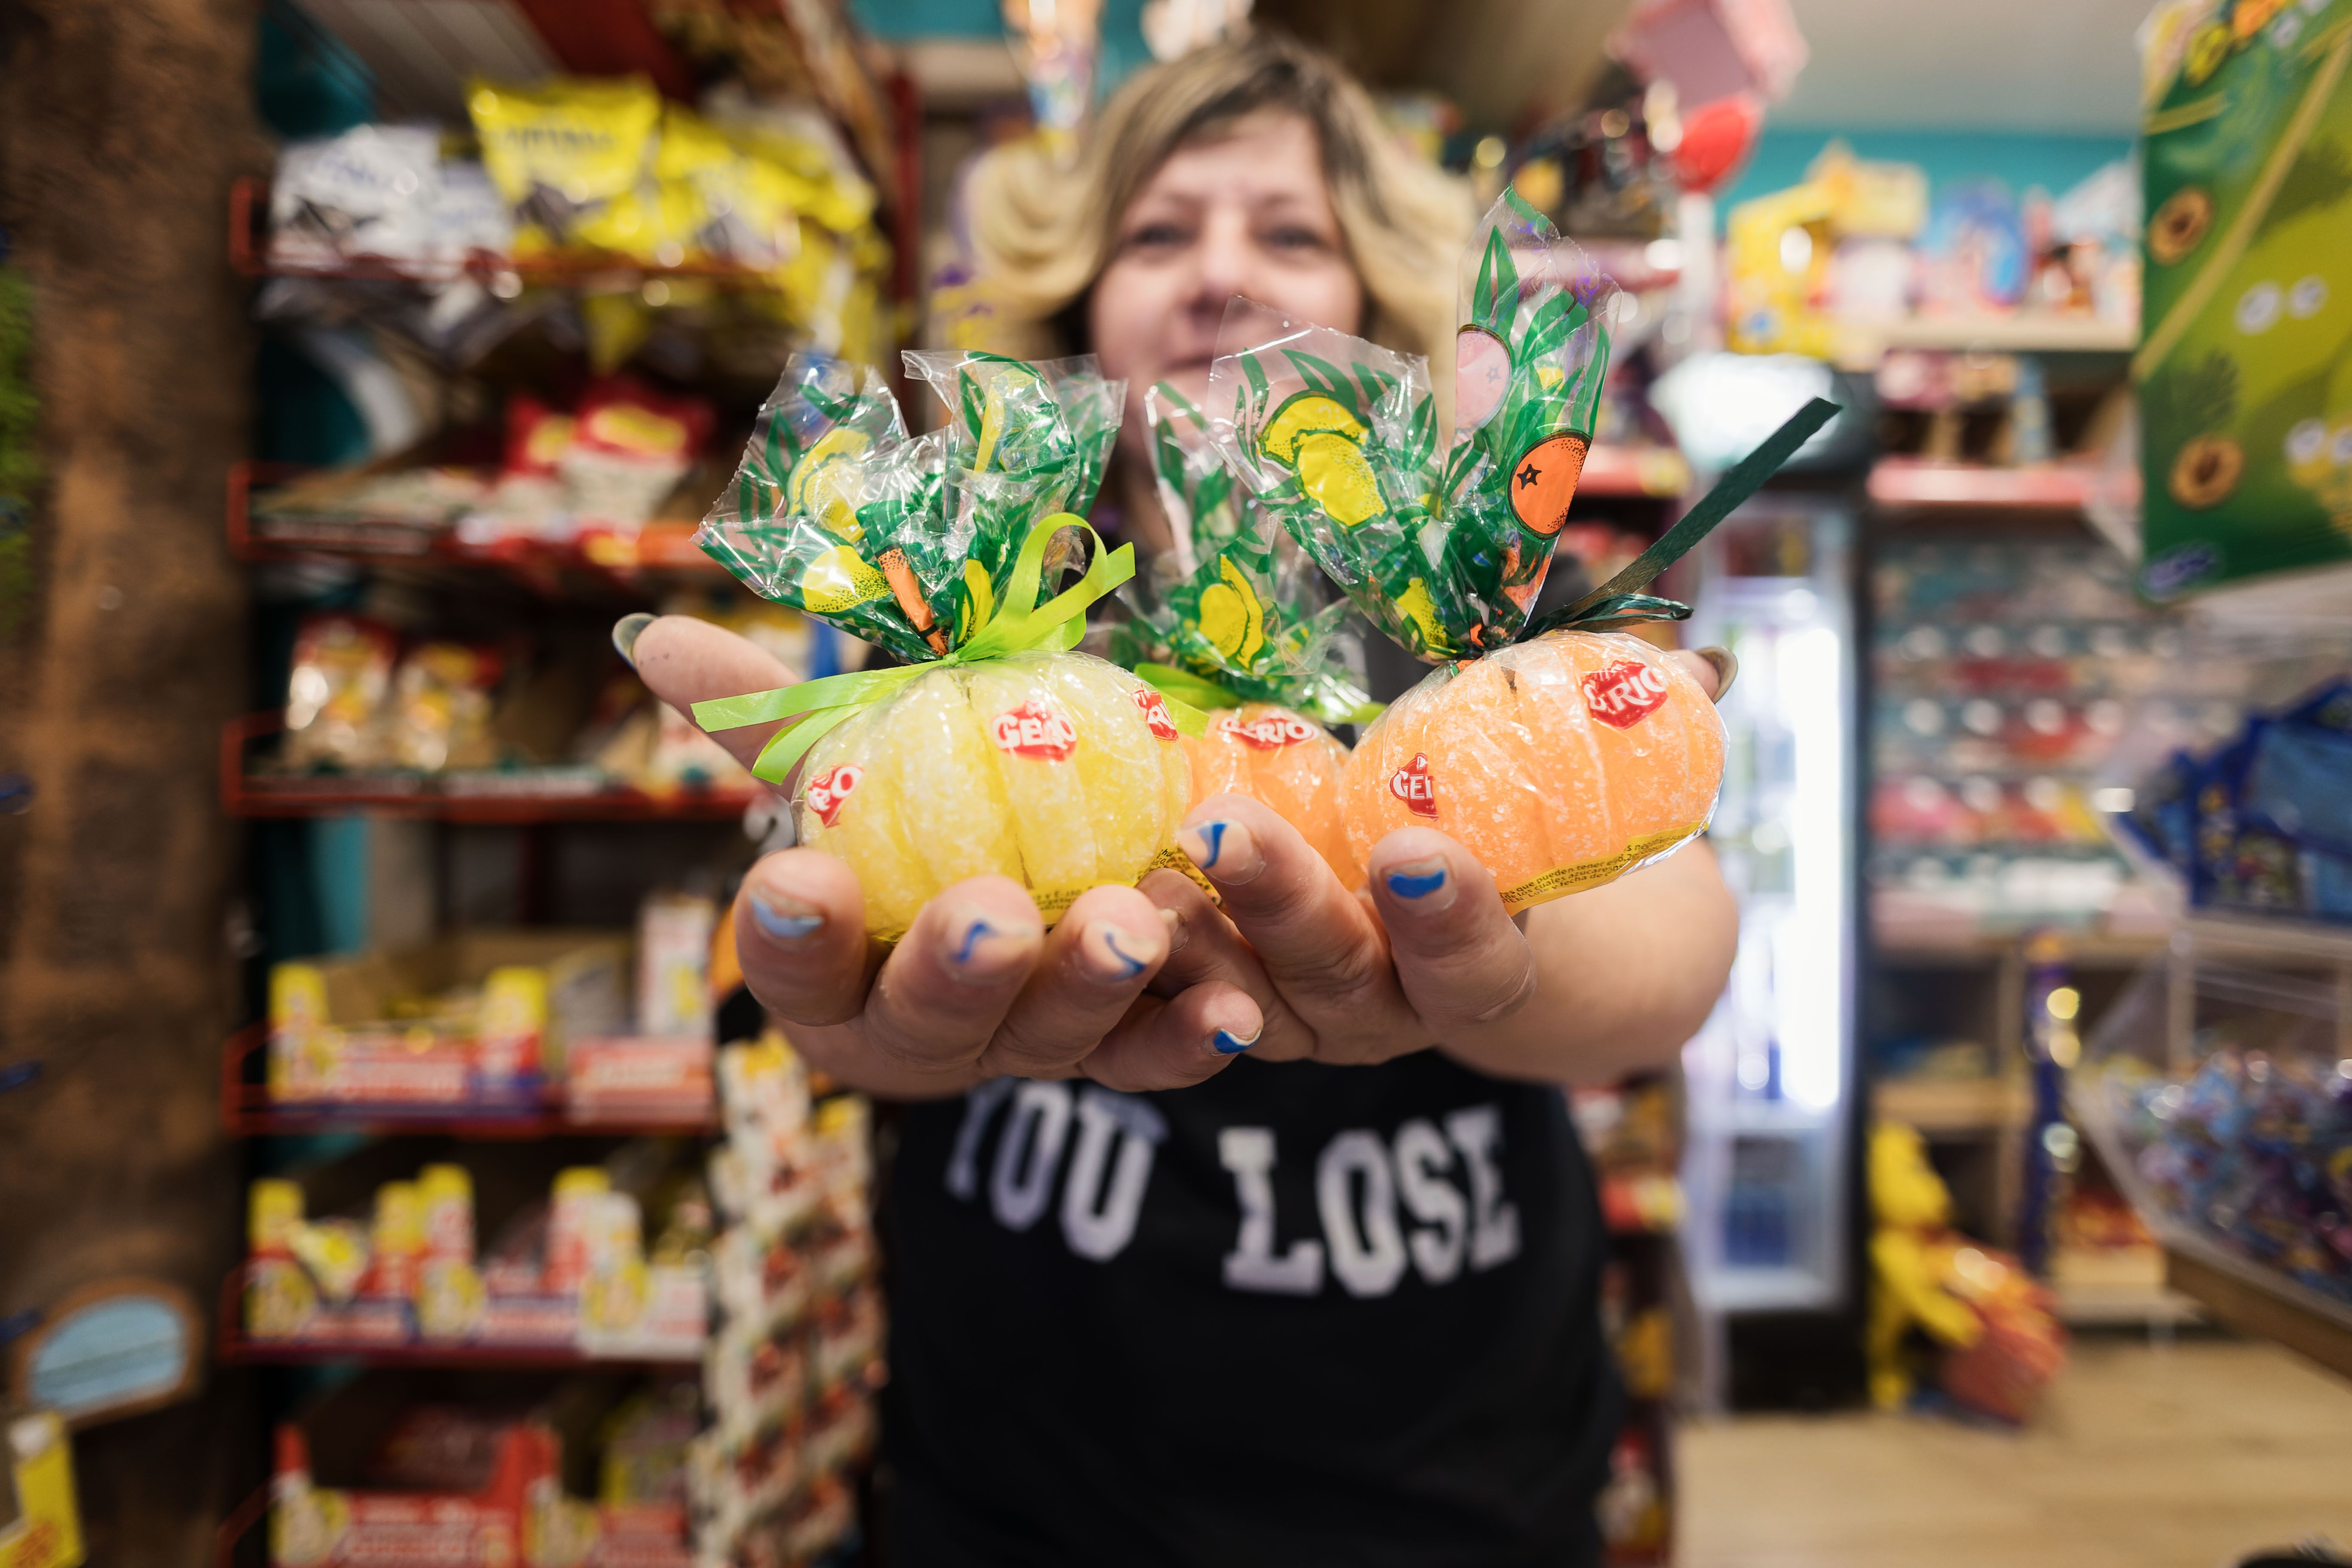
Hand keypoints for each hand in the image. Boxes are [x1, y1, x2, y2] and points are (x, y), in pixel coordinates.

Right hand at [624, 615, 1264, 1098]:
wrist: (1014, 900)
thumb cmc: (903, 833)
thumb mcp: (839, 770)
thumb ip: (763, 718)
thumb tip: (647, 637)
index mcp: (828, 977)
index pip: (791, 964)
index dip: (791, 935)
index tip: (800, 881)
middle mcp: (918, 1031)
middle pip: (925, 1017)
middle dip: (958, 969)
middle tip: (995, 915)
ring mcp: (1021, 1051)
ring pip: (1050, 1036)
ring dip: (1091, 985)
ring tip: (1132, 925)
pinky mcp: (1117, 1055)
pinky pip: (1154, 1058)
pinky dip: (1191, 1039)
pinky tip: (1235, 1008)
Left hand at [1138, 648, 1737, 1080]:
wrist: (1448, 932)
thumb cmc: (1506, 836)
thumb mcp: (1558, 790)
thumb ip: (1615, 732)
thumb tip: (1703, 669)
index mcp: (1482, 968)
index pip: (1475, 961)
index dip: (1449, 913)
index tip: (1413, 849)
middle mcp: (1391, 1009)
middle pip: (1337, 975)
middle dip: (1284, 901)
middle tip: (1226, 828)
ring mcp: (1302, 1020)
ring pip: (1242, 998)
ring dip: (1188, 932)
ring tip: (1136, 856)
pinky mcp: (1226, 1010)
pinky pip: (1175, 1000)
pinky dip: (1141, 951)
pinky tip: (1097, 892)